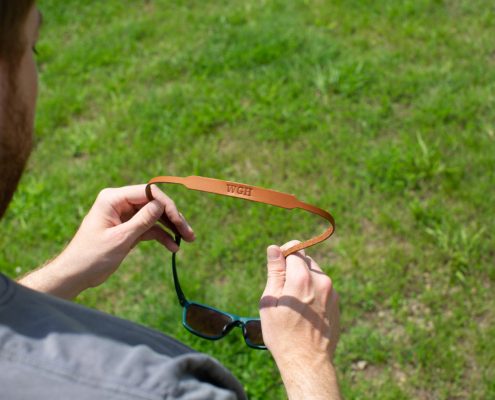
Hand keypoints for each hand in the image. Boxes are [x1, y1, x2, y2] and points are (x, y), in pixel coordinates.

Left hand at [19, 184, 194, 298]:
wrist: (75, 275)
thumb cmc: (91, 256)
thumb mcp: (120, 238)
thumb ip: (142, 220)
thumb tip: (161, 205)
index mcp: (113, 198)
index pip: (148, 192)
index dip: (166, 205)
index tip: (179, 222)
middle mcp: (120, 203)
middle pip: (154, 204)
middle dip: (173, 217)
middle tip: (189, 233)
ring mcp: (125, 216)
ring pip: (155, 216)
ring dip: (171, 228)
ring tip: (188, 240)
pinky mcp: (129, 229)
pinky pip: (150, 229)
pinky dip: (162, 236)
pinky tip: (173, 247)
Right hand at [259, 241, 339, 399]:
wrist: (307, 362)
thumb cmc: (283, 334)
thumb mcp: (270, 301)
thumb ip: (275, 271)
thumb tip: (274, 248)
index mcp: (302, 278)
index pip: (295, 248)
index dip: (283, 255)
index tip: (277, 268)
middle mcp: (321, 280)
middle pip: (306, 260)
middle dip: (293, 268)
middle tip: (283, 291)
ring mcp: (332, 292)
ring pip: (315, 274)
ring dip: (304, 280)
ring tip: (294, 304)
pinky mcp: (337, 303)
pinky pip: (323, 288)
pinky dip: (313, 292)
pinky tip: (305, 312)